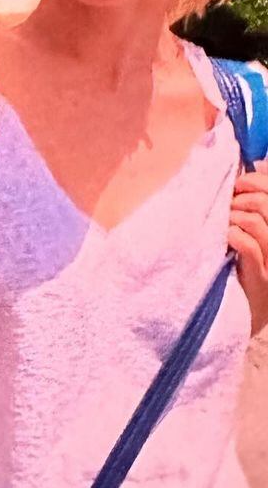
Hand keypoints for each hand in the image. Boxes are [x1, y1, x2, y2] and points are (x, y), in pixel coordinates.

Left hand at [231, 168, 267, 335]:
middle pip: (265, 204)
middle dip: (238, 200)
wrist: (241, 318)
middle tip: (225, 209)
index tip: (237, 185)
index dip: (256, 181)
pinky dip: (231, 234)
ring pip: (256, 221)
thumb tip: (251, 168)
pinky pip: (247, 244)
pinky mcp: (263, 280)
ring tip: (223, 226)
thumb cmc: (243, 270)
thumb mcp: (252, 236)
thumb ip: (253, 207)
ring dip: (232, 217)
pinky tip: (225, 239)